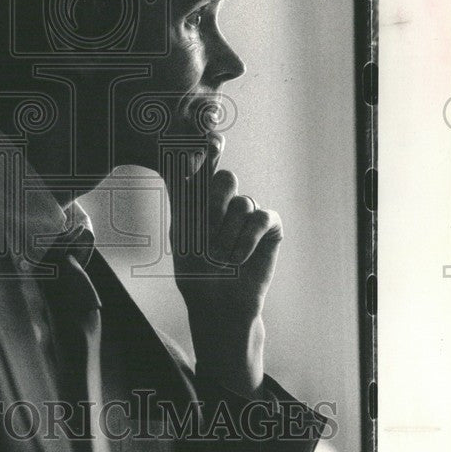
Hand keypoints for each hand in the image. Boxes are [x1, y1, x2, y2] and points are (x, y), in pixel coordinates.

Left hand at [166, 138, 283, 395]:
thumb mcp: (182, 233)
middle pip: (225, 178)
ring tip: (220, 258)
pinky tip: (237, 259)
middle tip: (206, 229)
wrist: (219, 305)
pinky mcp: (268, 228)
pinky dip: (247, 239)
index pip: (203, 166)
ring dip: (227, 234)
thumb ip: (184, 196)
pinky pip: (262, 218)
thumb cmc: (195, 271)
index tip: (208, 146)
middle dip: (214, 202)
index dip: (206, 151)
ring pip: (241, 203)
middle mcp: (223, 203)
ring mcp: (247, 214)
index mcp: (198, 200)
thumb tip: (181, 157)